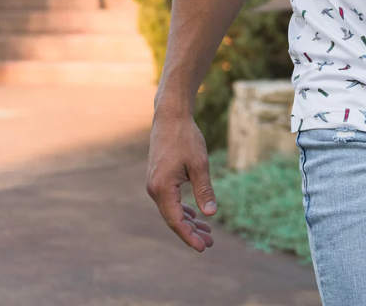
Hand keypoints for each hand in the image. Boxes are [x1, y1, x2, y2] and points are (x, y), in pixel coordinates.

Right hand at [146, 108, 217, 251]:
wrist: (170, 117)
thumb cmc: (185, 138)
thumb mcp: (199, 164)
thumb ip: (204, 189)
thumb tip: (211, 213)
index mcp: (162, 188)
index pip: (176, 221)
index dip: (189, 236)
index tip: (203, 247)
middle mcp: (154, 189)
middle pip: (173, 218)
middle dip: (191, 232)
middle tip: (210, 243)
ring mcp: (155, 184)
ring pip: (172, 210)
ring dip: (188, 221)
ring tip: (207, 232)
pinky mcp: (159, 178)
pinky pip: (170, 200)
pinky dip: (183, 209)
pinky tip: (194, 215)